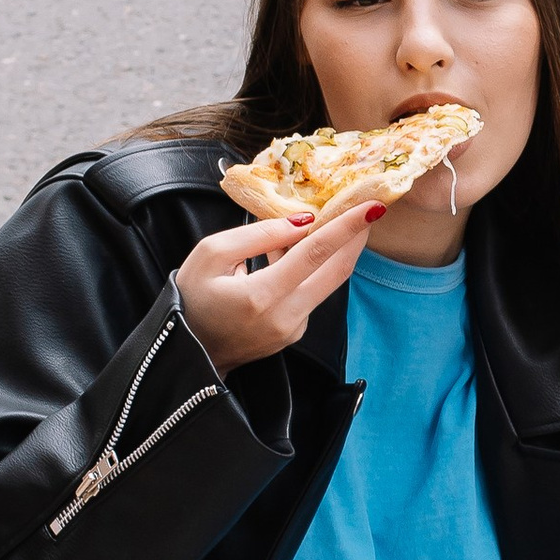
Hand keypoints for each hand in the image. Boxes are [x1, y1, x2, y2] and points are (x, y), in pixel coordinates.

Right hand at [175, 207, 374, 376]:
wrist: (187, 352)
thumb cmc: (192, 298)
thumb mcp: (210, 254)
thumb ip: (256, 235)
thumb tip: (301, 221)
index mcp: (261, 296)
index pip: (315, 254)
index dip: (346, 227)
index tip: (371, 206)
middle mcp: (285, 317)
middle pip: (336, 271)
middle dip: (357, 238)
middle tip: (369, 209)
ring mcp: (293, 329)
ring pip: (326, 282)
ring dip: (335, 251)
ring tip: (336, 220)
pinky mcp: (295, 333)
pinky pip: (311, 293)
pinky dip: (311, 269)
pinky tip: (297, 250)